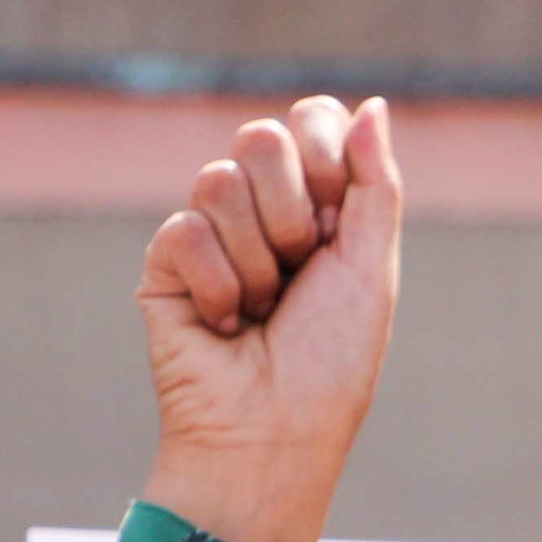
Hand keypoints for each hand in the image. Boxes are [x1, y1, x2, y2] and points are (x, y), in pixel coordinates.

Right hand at [136, 94, 403, 541]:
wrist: (274, 435)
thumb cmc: (332, 365)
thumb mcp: (371, 270)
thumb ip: (375, 185)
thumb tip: (374, 105)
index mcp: (318, 205)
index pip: (310, 119)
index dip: (323, 157)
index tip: (335, 221)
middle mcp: (262, 210)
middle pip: (262, 137)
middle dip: (292, 213)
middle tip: (298, 273)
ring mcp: (211, 232)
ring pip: (220, 180)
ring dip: (257, 261)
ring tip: (262, 310)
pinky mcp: (166, 262)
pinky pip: (186, 230)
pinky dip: (219, 288)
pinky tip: (226, 328)